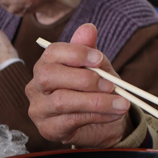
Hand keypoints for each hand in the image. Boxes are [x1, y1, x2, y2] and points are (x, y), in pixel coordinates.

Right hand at [26, 23, 130, 148]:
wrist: (104, 120)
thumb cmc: (96, 88)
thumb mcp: (98, 67)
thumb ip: (90, 49)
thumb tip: (88, 28)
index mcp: (46, 64)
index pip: (52, 52)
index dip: (76, 53)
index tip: (99, 58)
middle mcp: (36, 86)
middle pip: (49, 76)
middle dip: (84, 79)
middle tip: (111, 84)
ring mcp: (39, 109)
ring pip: (62, 101)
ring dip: (96, 101)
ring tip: (121, 103)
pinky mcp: (48, 130)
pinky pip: (71, 120)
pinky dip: (97, 116)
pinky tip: (114, 114)